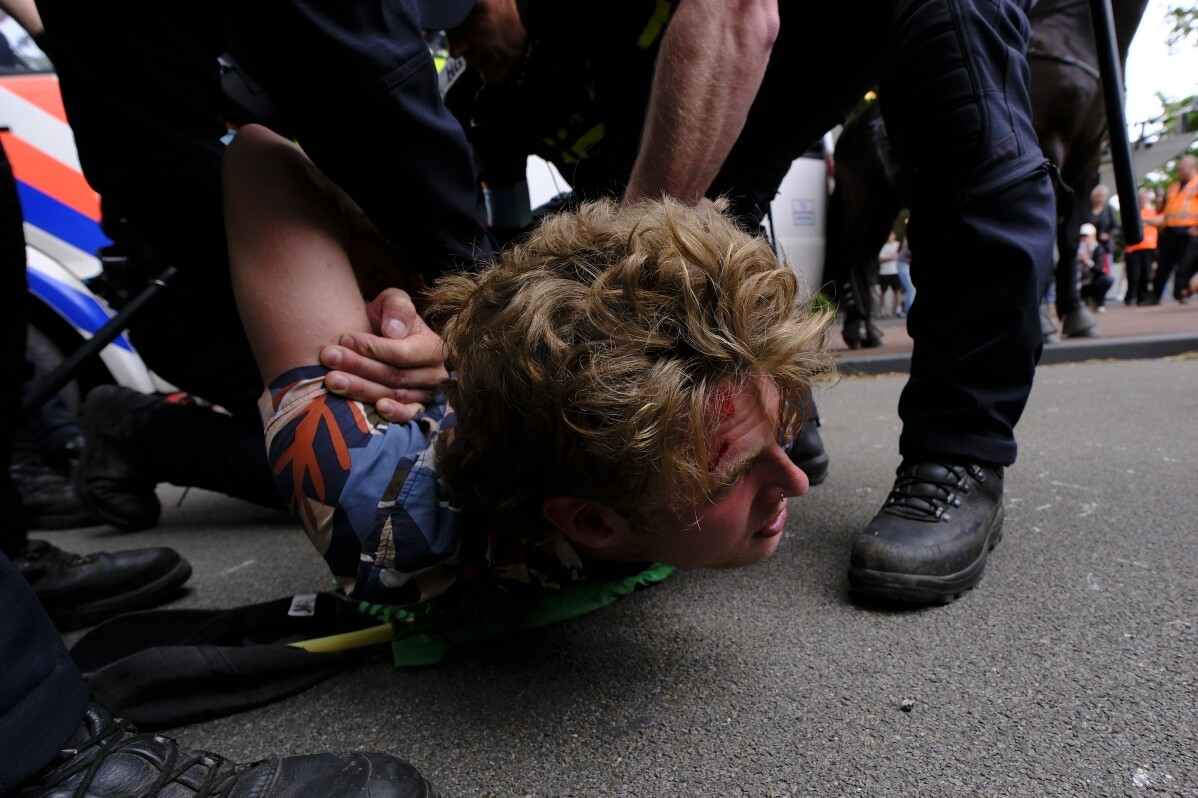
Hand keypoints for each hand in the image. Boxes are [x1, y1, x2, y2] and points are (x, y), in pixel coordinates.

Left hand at [320, 288, 448, 421]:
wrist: (379, 338)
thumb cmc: (386, 319)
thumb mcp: (392, 302)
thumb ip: (397, 307)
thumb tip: (393, 332)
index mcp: (434, 347)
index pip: (402, 353)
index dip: (372, 348)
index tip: (344, 339)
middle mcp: (435, 374)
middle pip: (394, 376)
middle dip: (359, 367)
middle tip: (329, 358)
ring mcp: (425, 394)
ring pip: (392, 395)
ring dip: (360, 388)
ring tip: (331, 379)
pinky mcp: (415, 409)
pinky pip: (407, 415)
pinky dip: (393, 414)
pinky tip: (376, 409)